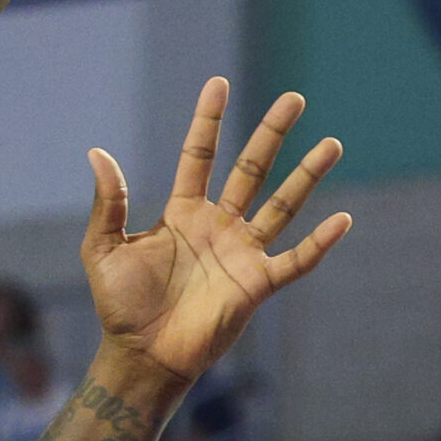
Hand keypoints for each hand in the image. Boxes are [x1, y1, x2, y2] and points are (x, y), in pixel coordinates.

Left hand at [81, 77, 351, 391]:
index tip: (218, 84)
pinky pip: (295, 260)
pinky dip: (319, 242)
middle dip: (272, 134)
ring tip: (332, 143)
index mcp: (182, 213)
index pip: (199, 156)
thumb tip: (97, 153)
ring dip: (306, 176)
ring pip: (281, 206)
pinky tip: (343, 220)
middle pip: (251, 169)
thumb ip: (108, 203)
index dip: (208, 121)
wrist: (141, 356)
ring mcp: (241, 254)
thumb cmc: (120, 306)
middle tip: (294, 99)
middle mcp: (217, 226)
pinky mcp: (256, 285)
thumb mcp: (103, 249)